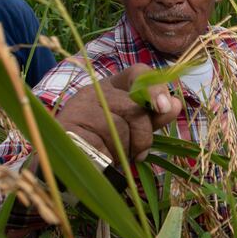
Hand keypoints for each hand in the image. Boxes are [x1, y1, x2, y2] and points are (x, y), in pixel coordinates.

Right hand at [54, 64, 182, 161]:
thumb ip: (152, 118)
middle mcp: (94, 91)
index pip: (139, 74)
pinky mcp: (66, 126)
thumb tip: (175, 104)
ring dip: (124, 151)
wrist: (61, 163)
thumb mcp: (131, 129)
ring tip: (116, 158)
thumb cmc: (101, 144)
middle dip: (143, 137)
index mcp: (112, 87)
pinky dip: (106, 157)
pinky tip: (102, 161)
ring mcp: (78, 107)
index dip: (156, 89)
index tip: (165, 107)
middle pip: (133, 108)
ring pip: (118, 128)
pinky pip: (99, 143)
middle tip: (138, 154)